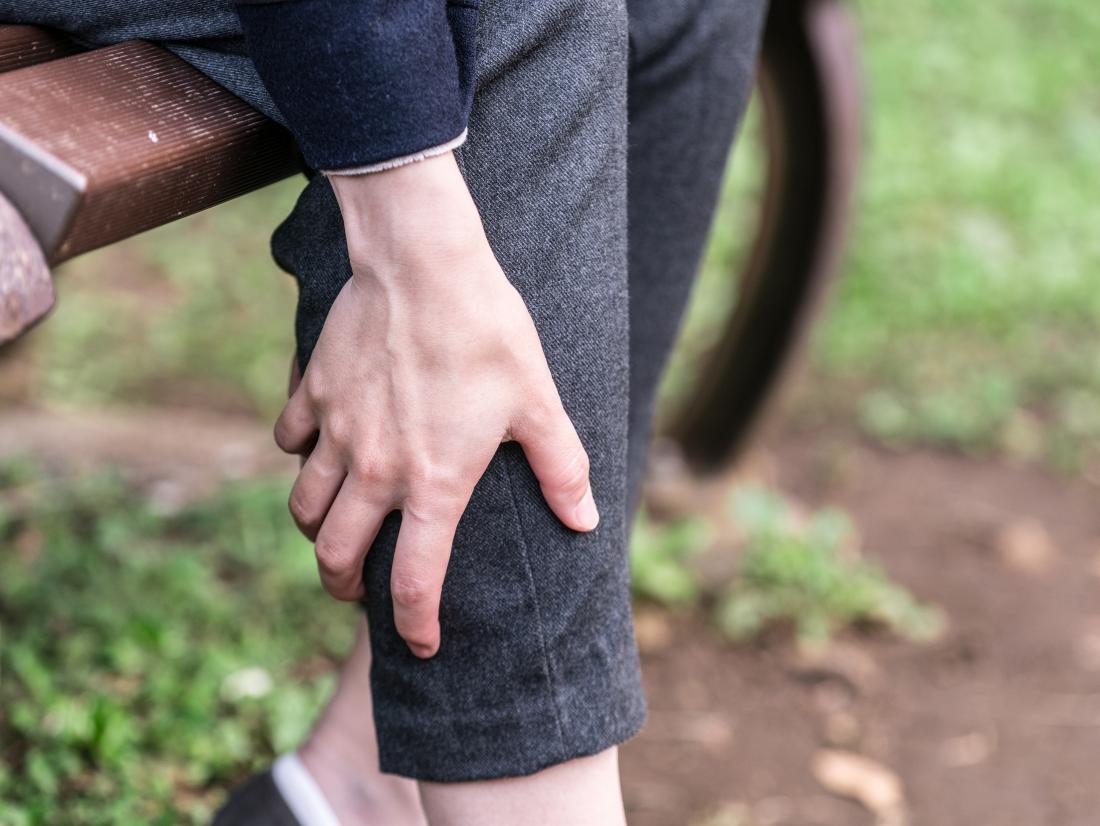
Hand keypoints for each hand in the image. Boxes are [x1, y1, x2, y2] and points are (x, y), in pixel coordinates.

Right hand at [274, 153, 598, 657]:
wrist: (424, 265)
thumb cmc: (488, 333)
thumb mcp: (538, 404)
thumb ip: (562, 469)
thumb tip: (585, 521)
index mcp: (434, 483)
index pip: (414, 581)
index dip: (415, 624)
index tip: (419, 645)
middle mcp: (376, 470)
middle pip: (337, 556)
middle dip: (344, 588)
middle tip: (357, 593)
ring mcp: (337, 432)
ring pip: (305, 507)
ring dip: (318, 532)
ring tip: (334, 534)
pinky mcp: (314, 393)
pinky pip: (290, 441)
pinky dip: (300, 457)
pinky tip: (319, 450)